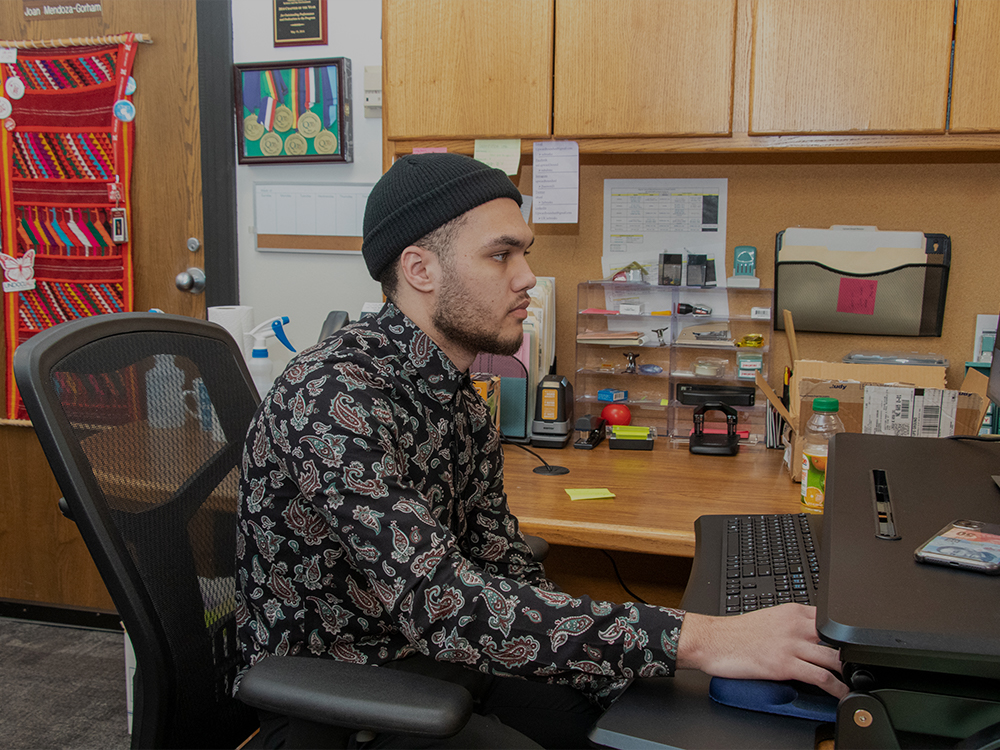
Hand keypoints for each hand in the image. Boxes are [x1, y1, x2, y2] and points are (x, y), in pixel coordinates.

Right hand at [675, 603, 848, 698]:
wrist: (713, 641)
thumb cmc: (736, 633)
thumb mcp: (769, 617)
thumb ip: (792, 623)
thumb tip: (810, 635)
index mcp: (792, 611)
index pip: (830, 619)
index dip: (844, 634)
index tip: (853, 646)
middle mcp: (795, 625)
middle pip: (836, 638)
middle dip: (852, 654)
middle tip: (860, 667)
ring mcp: (791, 645)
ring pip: (834, 658)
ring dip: (849, 672)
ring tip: (857, 681)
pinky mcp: (785, 665)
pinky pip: (821, 677)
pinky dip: (837, 687)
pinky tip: (842, 692)